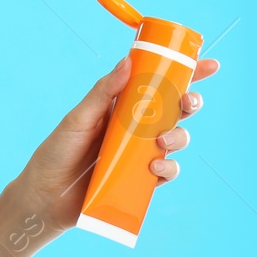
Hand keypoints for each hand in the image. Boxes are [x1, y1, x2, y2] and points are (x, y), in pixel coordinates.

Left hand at [13, 54, 218, 232]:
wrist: (45, 196)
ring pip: (177, 139)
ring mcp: (140, 153)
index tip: (210, 64)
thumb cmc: (57, 151)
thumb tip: (128, 60)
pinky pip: (167, 172)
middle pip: (175, 110)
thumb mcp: (78, 118)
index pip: (159, 84)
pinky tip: (154, 169)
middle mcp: (136, 128)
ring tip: (161, 141)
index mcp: (123, 106)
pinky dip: (168, 169)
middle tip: (188, 102)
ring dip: (179, 136)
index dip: (186, 72)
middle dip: (191, 102)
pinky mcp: (141, 180)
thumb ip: (103, 92)